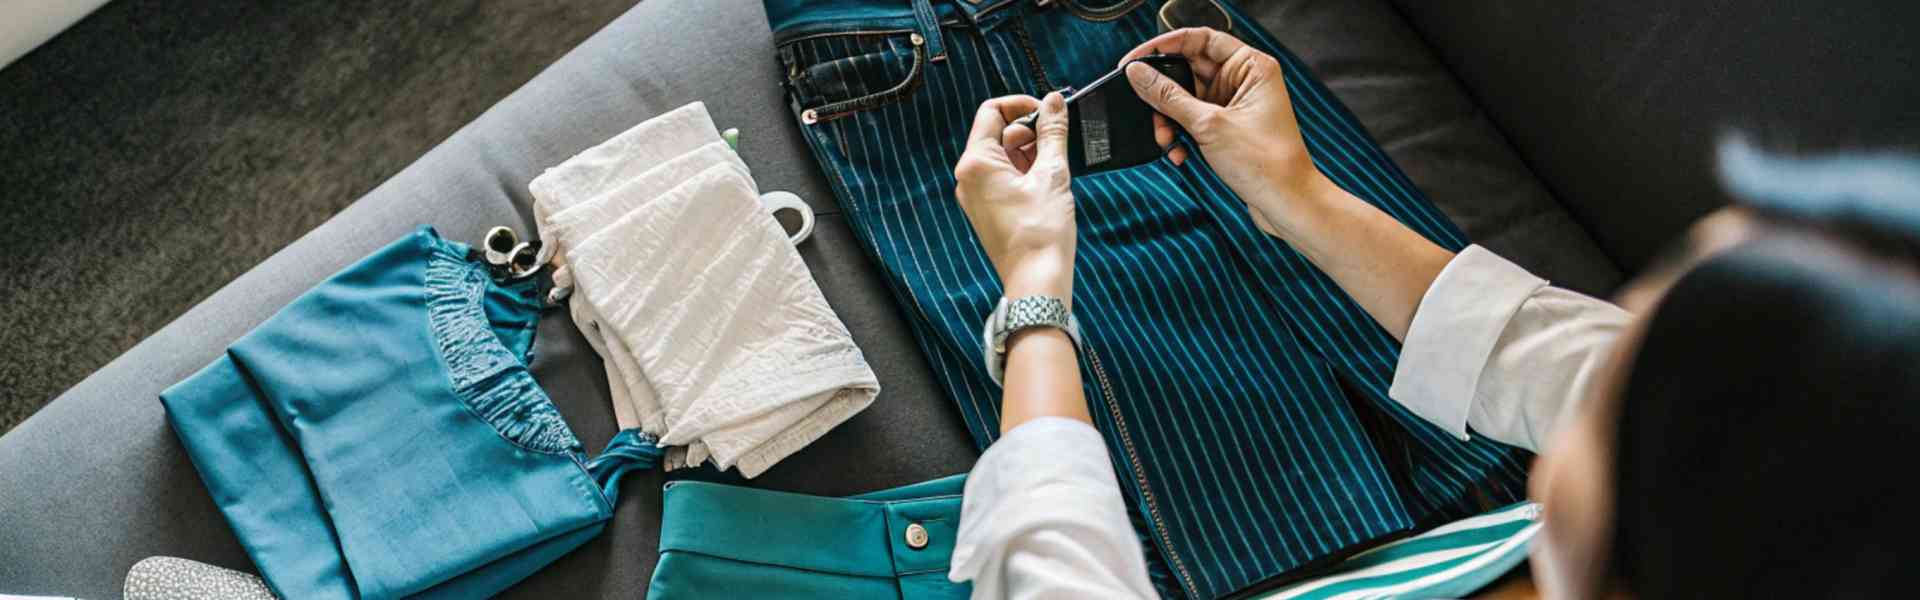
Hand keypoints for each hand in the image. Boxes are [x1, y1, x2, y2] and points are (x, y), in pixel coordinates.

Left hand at [953, 93, 1075, 307]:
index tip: (1049, 111)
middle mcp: (969, 177)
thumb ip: (1052, 132)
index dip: (1022, 105)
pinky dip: (1026, 171)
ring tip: (1057, 166)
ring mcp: (976, 195)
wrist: (1037, 281)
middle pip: (998, 133)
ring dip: (1031, 151)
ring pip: (1003, 156)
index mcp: (976, 163)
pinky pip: (1004, 177)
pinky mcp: (988, 209)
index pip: (992, 111)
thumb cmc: (1041, 232)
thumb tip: (1054, 101)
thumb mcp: (1052, 173)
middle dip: (1030, 130)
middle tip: (1060, 139)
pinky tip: (1049, 181)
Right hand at [1120, 27, 1331, 239]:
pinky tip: (1179, 152)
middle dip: (1164, 93)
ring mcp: (1235, 104)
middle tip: (1145, 106)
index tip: (1136, 60)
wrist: (1285, 202)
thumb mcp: (1209, 125)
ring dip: (1169, 119)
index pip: (1200, 39)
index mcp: (1250, 66)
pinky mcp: (1227, 127)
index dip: (1165, 46)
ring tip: (1166, 139)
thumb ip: (1169, 97)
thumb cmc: (1266, 162)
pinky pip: (1192, 121)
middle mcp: (1244, 80)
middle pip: (1188, 70)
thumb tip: (1138, 73)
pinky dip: (1181, 134)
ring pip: (1186, 99)